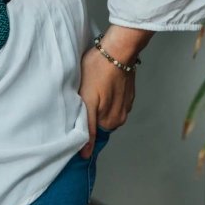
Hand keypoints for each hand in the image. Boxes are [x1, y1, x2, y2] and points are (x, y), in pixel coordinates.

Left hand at [77, 25, 151, 156]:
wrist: (118, 49)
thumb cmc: (97, 70)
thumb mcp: (87, 100)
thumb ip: (88, 128)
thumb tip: (85, 154)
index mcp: (110, 122)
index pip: (93, 134)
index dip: (83, 128)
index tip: (76, 120)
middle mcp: (120, 117)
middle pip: (100, 122)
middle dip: (91, 114)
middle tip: (82, 99)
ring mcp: (126, 104)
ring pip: (107, 111)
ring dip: (100, 105)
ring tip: (91, 90)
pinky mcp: (129, 93)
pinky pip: (115, 101)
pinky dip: (108, 96)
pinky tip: (101, 84)